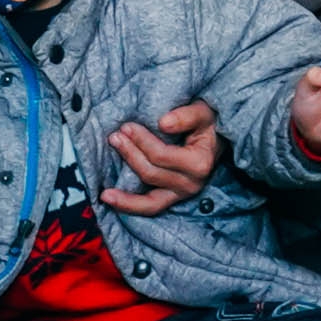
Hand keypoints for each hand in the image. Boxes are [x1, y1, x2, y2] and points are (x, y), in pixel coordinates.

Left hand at [104, 97, 225, 211]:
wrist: (215, 138)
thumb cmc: (207, 123)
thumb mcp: (202, 112)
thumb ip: (186, 116)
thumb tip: (163, 123)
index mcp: (199, 163)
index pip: (162, 156)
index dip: (141, 141)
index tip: (126, 126)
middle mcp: (192, 183)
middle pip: (151, 173)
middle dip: (130, 154)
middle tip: (115, 137)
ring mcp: (181, 194)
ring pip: (148, 198)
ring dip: (124, 190)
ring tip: (105, 182)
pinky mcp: (172, 198)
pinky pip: (149, 207)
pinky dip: (128, 205)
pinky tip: (107, 198)